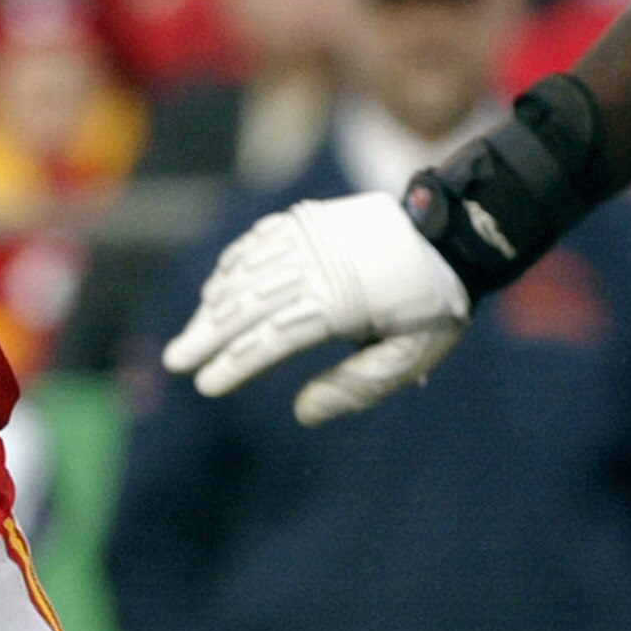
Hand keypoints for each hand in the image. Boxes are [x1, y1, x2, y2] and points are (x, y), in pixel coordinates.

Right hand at [165, 193, 471, 425]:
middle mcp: (319, 264)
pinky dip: (233, 265)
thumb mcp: (411, 356)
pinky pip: (259, 241)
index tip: (208, 384)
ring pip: (248, 271)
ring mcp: (312, 236)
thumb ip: (356, 386)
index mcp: (343, 300)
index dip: (236, 362)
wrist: (454, 230)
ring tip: (191, 335)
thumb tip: (302, 412)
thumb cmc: (434, 304)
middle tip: (176, 360)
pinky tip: (216, 288)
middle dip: (208, 334)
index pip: (274, 336)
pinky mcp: (310, 218)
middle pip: (249, 303)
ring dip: (214, 304)